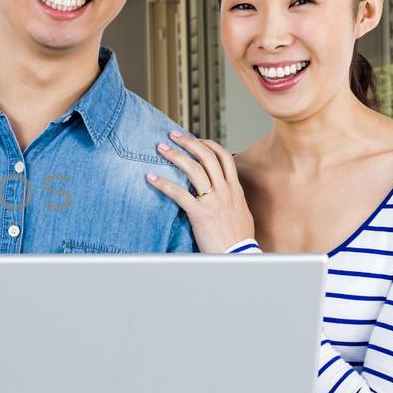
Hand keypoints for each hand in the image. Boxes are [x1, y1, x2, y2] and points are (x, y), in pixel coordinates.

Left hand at [147, 131, 255, 252]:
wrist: (239, 256)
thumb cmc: (238, 239)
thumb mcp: (240, 213)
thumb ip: (230, 199)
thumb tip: (222, 192)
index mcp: (235, 189)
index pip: (224, 157)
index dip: (208, 144)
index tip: (195, 139)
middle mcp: (225, 191)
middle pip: (207, 156)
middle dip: (188, 142)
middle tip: (173, 135)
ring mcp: (213, 201)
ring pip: (194, 169)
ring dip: (175, 155)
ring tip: (161, 148)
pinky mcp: (200, 213)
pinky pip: (179, 193)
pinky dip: (163, 183)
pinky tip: (151, 178)